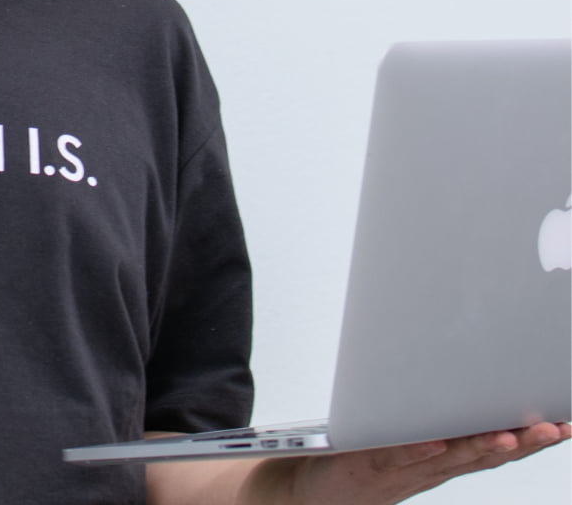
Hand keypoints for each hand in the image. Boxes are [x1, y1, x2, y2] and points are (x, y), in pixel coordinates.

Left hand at [248, 421, 571, 503]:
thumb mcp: (403, 431)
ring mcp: (402, 468)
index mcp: (444, 452)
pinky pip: (396, 457)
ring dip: (482, 447)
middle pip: (486, 453)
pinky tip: (437, 442)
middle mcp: (431, 464)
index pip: (497, 440)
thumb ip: (430, 409)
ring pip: (450, 458)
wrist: (304, 488)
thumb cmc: (356, 456)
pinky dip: (419, 450)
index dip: (534, 434)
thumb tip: (456, 362)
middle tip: (558, 425)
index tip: (568, 418)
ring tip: (513, 436)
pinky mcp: (366, 465)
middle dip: (526, 440)